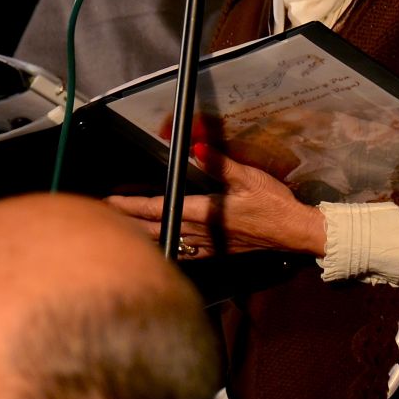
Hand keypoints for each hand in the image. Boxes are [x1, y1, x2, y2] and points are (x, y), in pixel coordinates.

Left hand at [106, 142, 325, 258]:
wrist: (295, 232)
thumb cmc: (274, 204)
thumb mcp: (250, 178)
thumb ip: (221, 163)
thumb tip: (196, 146)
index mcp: (204, 213)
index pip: (159, 209)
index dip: (131, 206)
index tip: (109, 203)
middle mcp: (200, 233)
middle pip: (154, 230)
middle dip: (127, 224)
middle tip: (103, 218)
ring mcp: (207, 246)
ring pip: (164, 242)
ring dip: (142, 237)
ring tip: (122, 231)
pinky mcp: (216, 252)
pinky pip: (182, 252)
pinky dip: (165, 247)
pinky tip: (159, 247)